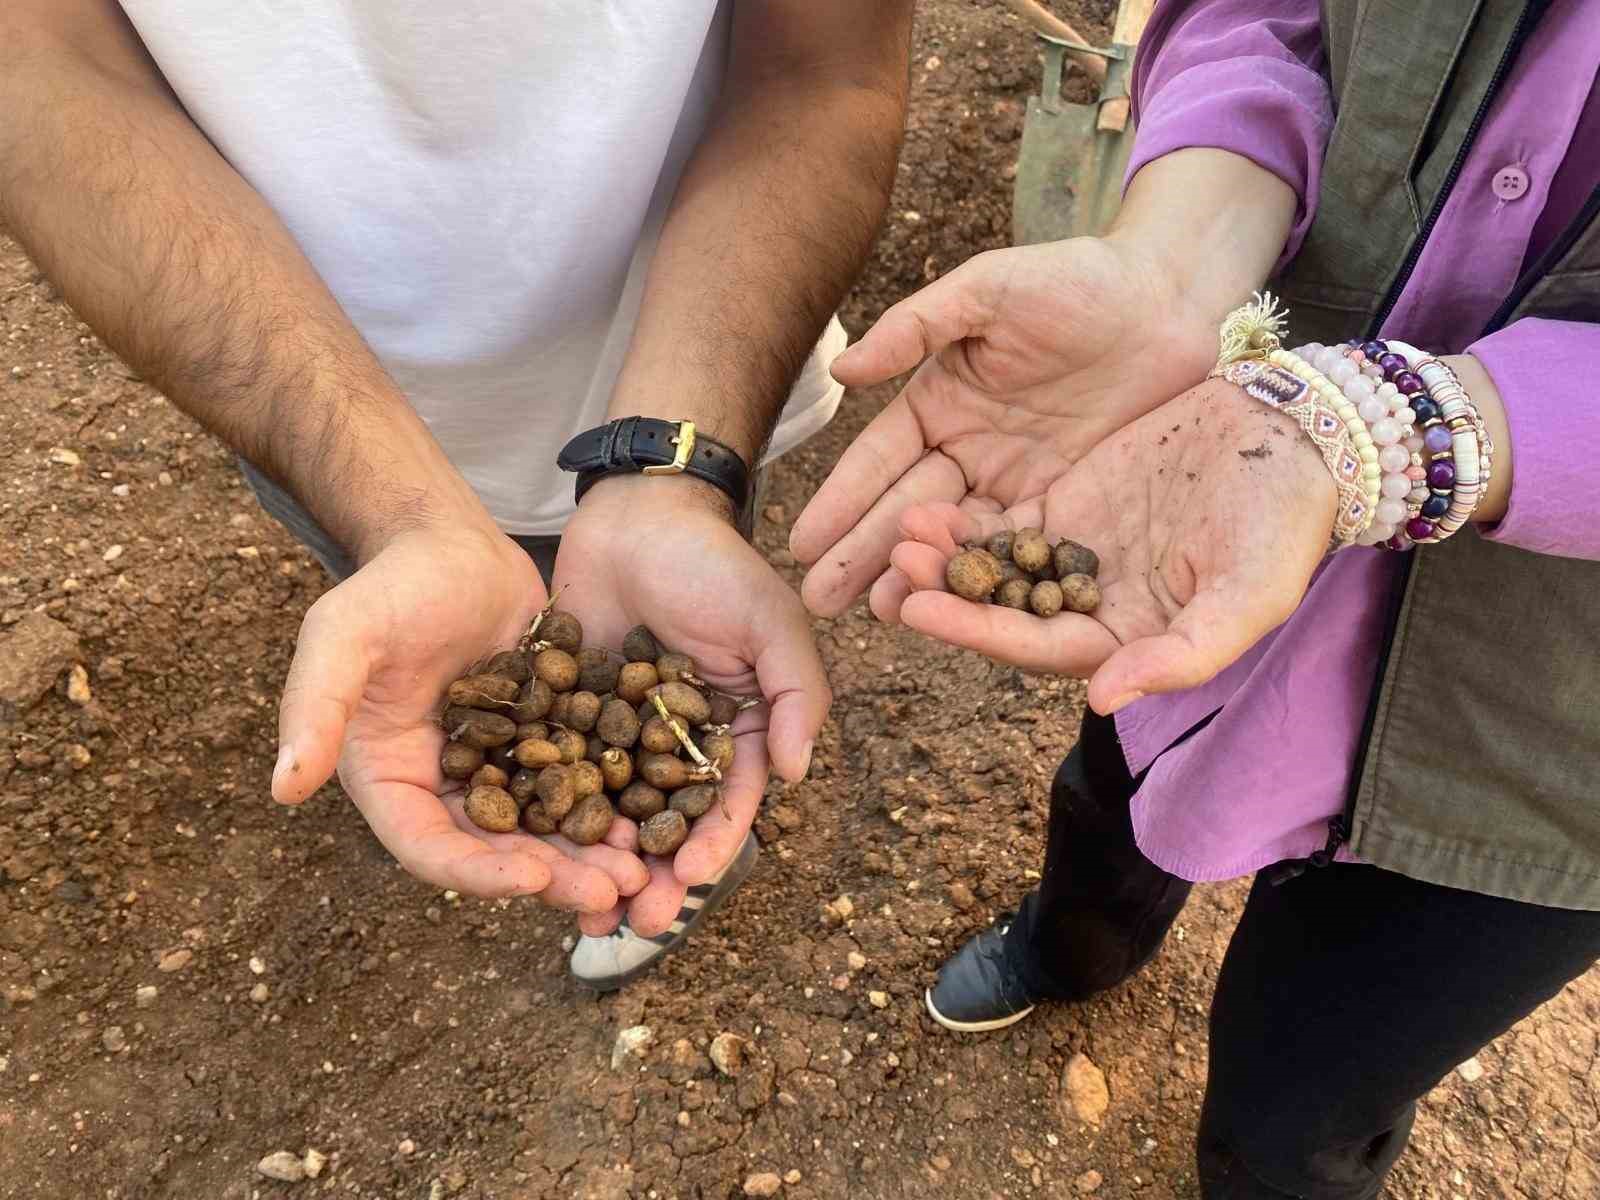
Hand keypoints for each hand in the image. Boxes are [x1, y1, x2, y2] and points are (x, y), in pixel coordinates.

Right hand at [270, 518, 645, 909]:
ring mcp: (500, 766)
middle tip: (610, 891)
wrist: (449, 543)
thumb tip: (282, 787)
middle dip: (553, 876)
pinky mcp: (545, 739)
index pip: (430, 848)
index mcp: (391, 780)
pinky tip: (661, 813)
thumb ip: (312, 706)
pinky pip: (581, 783)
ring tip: (643, 869)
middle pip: (498, 851)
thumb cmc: (387, 586)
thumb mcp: (341, 636)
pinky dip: (615, 804)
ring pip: (548, 827)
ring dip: (591, 852)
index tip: (535, 878)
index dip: (480, 872)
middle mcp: (446, 786)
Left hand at [551, 475, 829, 937]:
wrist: (636, 513)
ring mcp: (620, 736)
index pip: (728, 805)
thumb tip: (796, 775)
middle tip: (634, 924)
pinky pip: (557, 776)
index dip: (711, 846)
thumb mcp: (771, 621)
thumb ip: (794, 693)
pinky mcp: (567, 717)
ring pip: (610, 816)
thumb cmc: (714, 565)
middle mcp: (677, 746)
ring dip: (600, 867)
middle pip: (667, 828)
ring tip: (582, 916)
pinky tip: (528, 857)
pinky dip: (548, 818)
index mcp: (735, 733)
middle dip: (653, 880)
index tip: (685, 880)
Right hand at [790, 233, 1217, 617]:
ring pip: (955, 539)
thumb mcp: (987, 290)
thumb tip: (840, 368)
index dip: (842, 502)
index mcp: (937, 403)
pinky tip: (957, 611)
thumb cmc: (1074, 280)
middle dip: (861, 556)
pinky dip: (986, 579)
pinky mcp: (1064, 503)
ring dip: (917, 577)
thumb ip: (914, 327)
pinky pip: (1016, 547)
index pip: (878, 462)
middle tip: (819, 602)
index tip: (802, 543)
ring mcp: (1015, 482)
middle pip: (906, 511)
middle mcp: (967, 450)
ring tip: (875, 614)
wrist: (1168, 298)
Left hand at [883, 379, 1335, 712]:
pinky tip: (926, 505)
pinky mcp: (1071, 506)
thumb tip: (1103, 701)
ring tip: (901, 533)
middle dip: (948, 594)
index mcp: (1130, 642)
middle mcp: (1093, 607)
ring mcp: (1078, 556)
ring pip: (996, 568)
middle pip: (1003, 611)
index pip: (1039, 647)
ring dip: (948, 557)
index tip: (918, 610)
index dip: (978, 632)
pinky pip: (1007, 521)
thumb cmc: (1285, 523)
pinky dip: (968, 520)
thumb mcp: (1247, 597)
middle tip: (894, 569)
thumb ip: (1178, 656)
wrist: (1300, 439)